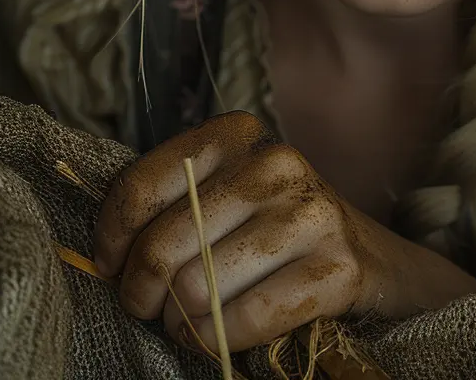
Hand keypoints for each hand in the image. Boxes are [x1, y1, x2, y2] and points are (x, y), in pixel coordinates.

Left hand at [92, 112, 475, 350]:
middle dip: (143, 293)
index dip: (113, 240)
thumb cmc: (272, 231)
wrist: (370, 259)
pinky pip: (244, 320)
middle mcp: (276, 162)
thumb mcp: (222, 196)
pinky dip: (220, 340)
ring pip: (198, 288)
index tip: (114, 268)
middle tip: (151, 306)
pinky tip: (221, 336)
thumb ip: (170, 205)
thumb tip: (105, 257)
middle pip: (163, 244)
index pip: (140, 186)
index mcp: (238, 134)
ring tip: (189, 320)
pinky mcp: (338, 266)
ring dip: (181, 321)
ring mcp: (311, 212)